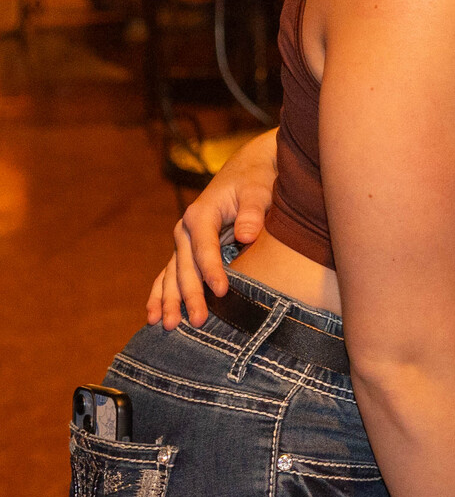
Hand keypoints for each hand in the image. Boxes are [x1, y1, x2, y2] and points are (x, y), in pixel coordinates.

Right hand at [152, 129, 279, 326]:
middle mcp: (185, 230)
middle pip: (185, 268)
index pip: (204, 249)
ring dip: (169, 301)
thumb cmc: (256, 180)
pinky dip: (161, 294)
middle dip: (189, 295)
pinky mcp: (187, 250)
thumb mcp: (258, 191)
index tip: (221, 292)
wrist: (247, 169)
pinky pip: (169, 275)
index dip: (211, 271)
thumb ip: (252, 212)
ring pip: (171, 275)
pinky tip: (153, 316)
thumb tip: (246, 235)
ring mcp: (183, 241)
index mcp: (200, 215)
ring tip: (167, 327)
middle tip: (197, 322)